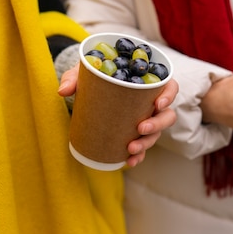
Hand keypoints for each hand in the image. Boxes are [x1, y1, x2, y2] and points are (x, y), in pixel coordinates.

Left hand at [58, 63, 178, 166]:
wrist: (87, 88)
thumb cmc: (92, 74)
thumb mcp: (83, 73)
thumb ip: (74, 78)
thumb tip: (63, 91)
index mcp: (147, 82)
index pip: (169, 87)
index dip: (169, 96)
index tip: (157, 104)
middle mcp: (151, 102)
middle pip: (167, 115)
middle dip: (157, 124)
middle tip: (141, 128)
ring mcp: (145, 119)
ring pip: (157, 133)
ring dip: (147, 143)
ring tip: (131, 149)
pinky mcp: (135, 133)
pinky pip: (143, 147)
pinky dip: (138, 155)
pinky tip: (129, 161)